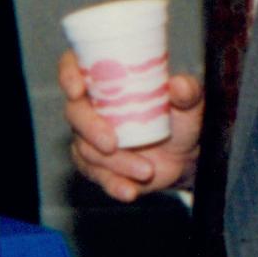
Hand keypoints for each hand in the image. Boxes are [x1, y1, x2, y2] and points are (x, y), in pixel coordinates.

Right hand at [58, 48, 204, 201]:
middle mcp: (92, 105)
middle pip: (74, 112)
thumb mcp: (189, 102)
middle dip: (89, 129)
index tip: (78, 89)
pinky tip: (129, 191)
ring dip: (115, 163)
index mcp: (107, 78)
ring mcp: (91, 137)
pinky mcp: (97, 164)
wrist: (185, 155)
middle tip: (112, 144)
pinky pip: (95, 175)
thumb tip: (179, 86)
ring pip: (86, 149)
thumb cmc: (181, 117)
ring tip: (146, 170)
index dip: (68, 74)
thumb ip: (187, 93)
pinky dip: (112, 184)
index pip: (74, 65)